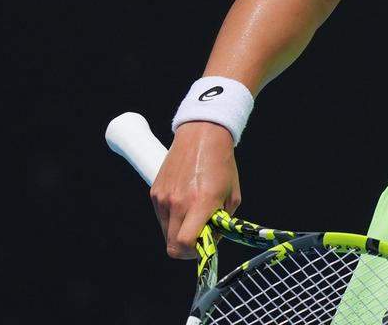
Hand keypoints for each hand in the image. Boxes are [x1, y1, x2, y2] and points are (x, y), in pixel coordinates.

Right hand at [150, 121, 240, 258]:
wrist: (202, 135)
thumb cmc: (222, 165)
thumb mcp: (233, 195)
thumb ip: (223, 222)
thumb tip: (212, 242)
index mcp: (201, 203)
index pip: (185, 243)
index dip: (193, 253)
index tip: (204, 247)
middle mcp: (178, 202)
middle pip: (172, 245)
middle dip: (186, 247)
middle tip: (200, 236)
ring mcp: (163, 198)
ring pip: (166, 232)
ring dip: (179, 231)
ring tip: (193, 214)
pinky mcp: (154, 192)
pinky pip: (162, 216)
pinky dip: (172, 217)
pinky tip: (184, 201)